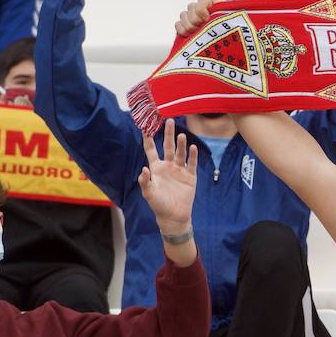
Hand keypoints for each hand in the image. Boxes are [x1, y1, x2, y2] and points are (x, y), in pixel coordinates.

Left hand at [139, 118, 197, 235]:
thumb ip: (145, 182)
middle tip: (169, 120)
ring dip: (181, 144)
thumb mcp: (149, 194)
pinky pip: (191, 164)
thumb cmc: (159, 205)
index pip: (151, 150)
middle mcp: (168, 166)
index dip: (149, 138)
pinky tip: (192, 147)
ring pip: (180, 153)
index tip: (146, 126)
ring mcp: (179, 171)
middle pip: (168, 146)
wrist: (174, 216)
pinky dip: (192, 156)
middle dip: (168, 134)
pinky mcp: (190, 177)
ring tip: (181, 136)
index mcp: (156, 168)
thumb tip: (143, 170)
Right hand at [175, 0, 223, 35]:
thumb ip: (220, 5)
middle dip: (196, 19)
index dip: (202, 10)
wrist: (220, 47)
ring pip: (183, 15)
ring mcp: (190, 18)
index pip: (201, 0)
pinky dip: (182, 30)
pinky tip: (190, 35)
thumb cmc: (224, 30)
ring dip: (190, 25)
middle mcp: (198, 9)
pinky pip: (177, 24)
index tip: (207, 18)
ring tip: (198, 33)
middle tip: (203, 28)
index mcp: (209, 5)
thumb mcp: (225, 18)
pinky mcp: (183, 27)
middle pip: (191, 7)